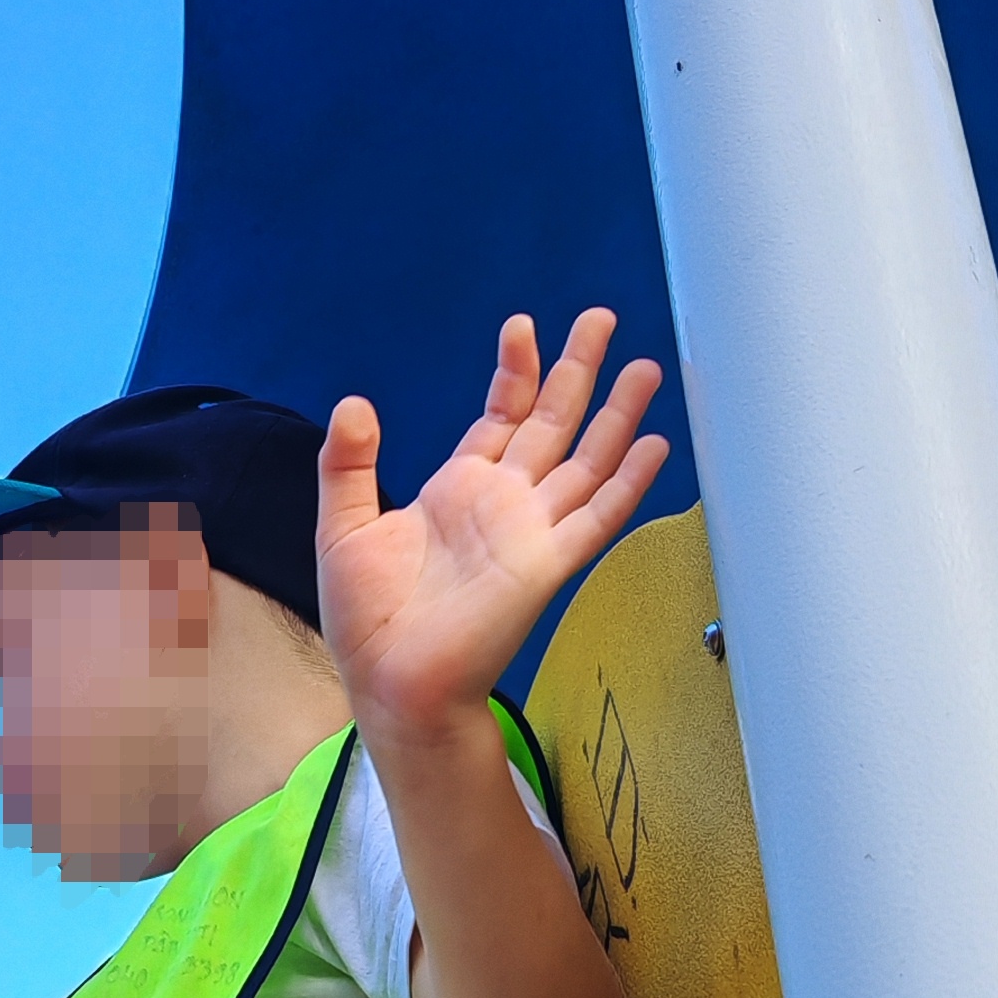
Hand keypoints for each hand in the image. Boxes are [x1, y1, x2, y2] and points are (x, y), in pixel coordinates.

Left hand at [318, 312, 668, 746]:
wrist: (388, 680)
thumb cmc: (367, 617)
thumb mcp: (342, 526)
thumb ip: (347, 465)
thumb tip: (353, 404)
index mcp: (458, 487)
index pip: (499, 414)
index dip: (515, 370)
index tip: (522, 325)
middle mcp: (503, 502)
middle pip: (553, 423)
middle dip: (578, 370)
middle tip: (601, 318)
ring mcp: (530, 531)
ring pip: (586, 460)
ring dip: (617, 416)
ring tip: (646, 368)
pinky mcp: (546, 565)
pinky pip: (596, 517)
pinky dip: (627, 483)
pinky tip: (655, 446)